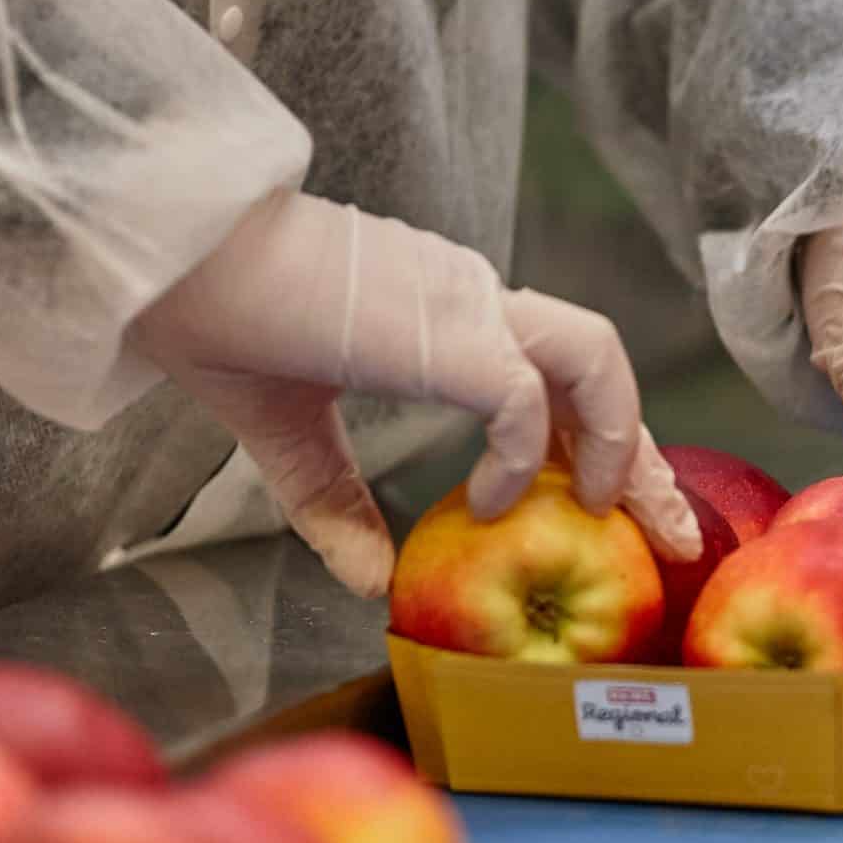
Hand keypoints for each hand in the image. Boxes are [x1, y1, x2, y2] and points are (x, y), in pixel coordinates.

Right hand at [129, 191, 699, 595]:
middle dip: (641, 456)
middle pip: (598, 367)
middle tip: (675, 537)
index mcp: (445, 314)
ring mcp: (463, 306)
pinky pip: (518, 396)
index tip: (618, 506)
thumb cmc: (216, 324)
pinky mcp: (441, 329)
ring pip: (594, 356)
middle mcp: (471, 299)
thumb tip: (370, 581)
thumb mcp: (287, 431)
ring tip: (595, 510)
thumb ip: (335, 504)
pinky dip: (518, 452)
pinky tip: (491, 498)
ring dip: (613, 439)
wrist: (168, 261)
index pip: (556, 371)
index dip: (599, 437)